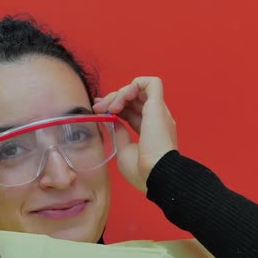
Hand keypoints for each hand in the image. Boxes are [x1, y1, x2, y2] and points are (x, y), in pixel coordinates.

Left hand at [92, 76, 177, 191]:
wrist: (155, 174)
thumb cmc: (142, 170)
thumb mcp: (124, 149)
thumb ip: (119, 132)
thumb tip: (111, 119)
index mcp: (150, 130)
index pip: (131, 109)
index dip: (114, 105)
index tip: (98, 108)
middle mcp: (156, 118)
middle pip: (133, 98)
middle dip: (112, 98)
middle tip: (98, 108)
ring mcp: (158, 111)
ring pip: (139, 89)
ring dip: (120, 93)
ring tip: (111, 107)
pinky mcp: (158, 106)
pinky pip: (151, 83)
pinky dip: (135, 84)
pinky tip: (124, 97)